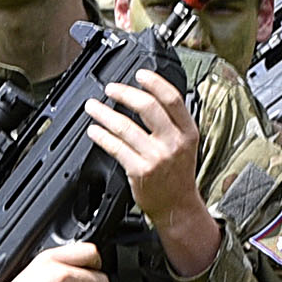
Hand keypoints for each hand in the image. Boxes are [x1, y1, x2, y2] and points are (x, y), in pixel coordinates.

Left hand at [87, 69, 217, 275]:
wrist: (177, 207)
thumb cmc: (178, 174)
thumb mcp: (186, 144)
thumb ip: (172, 122)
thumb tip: (148, 95)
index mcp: (188, 132)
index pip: (172, 99)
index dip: (154, 82)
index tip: (139, 74)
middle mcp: (174, 143)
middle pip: (147, 107)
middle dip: (124, 93)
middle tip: (110, 89)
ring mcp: (156, 157)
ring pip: (125, 127)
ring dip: (104, 113)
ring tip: (93, 107)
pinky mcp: (140, 171)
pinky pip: (116, 147)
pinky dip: (102, 136)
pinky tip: (94, 130)